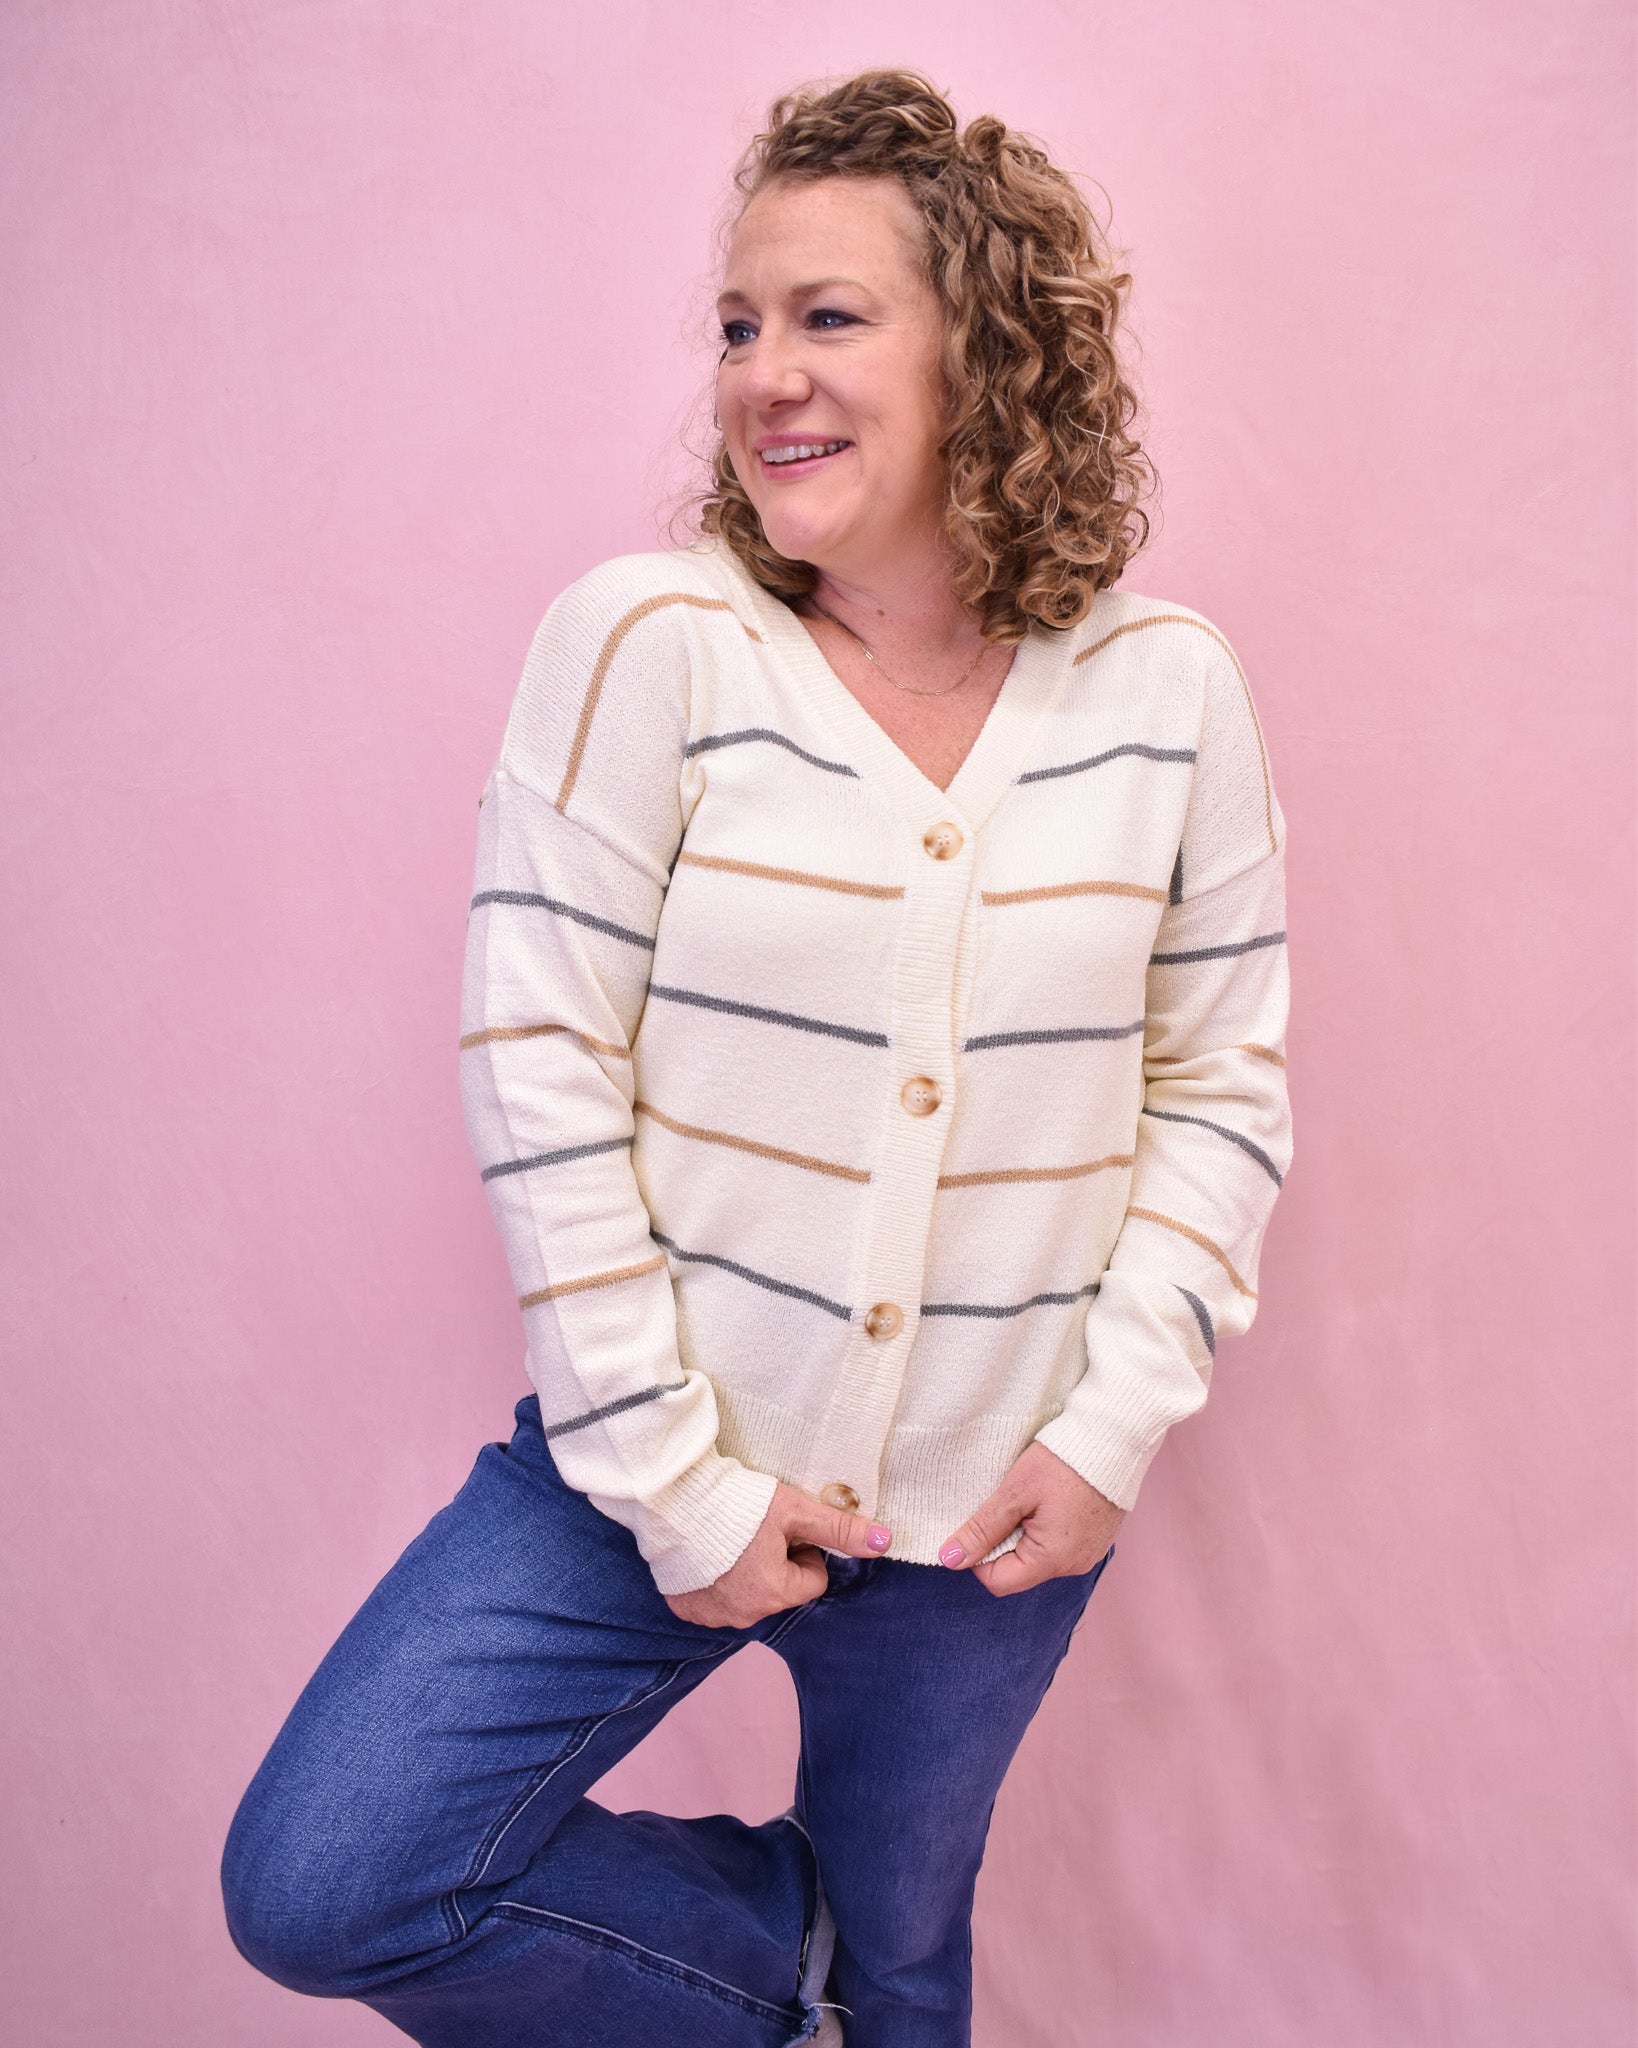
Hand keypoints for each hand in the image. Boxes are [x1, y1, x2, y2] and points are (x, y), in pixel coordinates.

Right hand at [664, 1483, 891, 1629]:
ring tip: (730, 1538)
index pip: (813, 1579)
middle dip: (776, 1563)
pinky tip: (708, 1552)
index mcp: (775, 1593)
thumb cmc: (737, 1503)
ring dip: (747, 1572)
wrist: (671, 1497)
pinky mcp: (685, 1609)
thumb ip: (841, 1530)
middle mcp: (744, 1616)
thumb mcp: (795, 1510)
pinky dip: (717, 1579)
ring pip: (750, 1597)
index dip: (804, 1550)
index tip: (781, 1528)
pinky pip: (716, 1600)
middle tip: (756, 1530)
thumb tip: (886, 1541)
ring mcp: (712, 1617)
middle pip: (782, 1591)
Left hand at [937, 1441, 1123, 1596]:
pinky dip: (1046, 1529)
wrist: (1114, 1438)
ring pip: (1038, 1557)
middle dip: (1003, 1543)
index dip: (979, 1556)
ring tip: (1032, 1498)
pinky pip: (1060, 1546)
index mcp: (1052, 1560)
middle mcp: (1074, 1566)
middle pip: (1019, 1571)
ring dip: (1025, 1534)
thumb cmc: (1062, 1462)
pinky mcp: (1096, 1540)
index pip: (998, 1582)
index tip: (982, 1522)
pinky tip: (1050, 1500)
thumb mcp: (1014, 1492)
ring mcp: (1089, 1554)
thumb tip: (950, 1559)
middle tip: (1009, 1504)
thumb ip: (982, 1529)